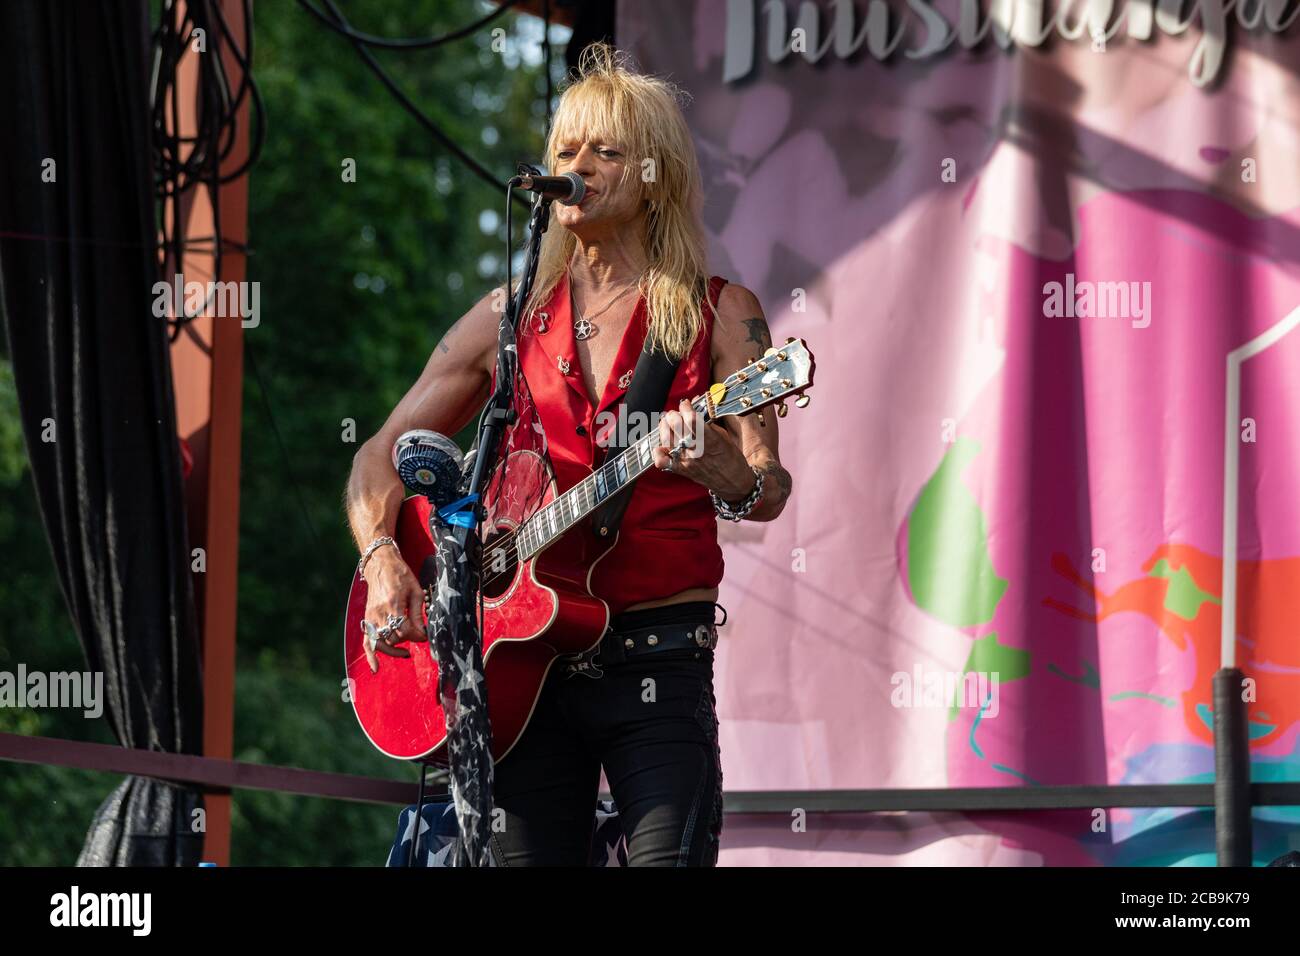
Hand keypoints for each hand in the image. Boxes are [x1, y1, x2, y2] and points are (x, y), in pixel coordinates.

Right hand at [361, 548, 426, 673]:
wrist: (381, 565)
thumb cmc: (401, 575)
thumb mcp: (415, 591)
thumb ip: (417, 614)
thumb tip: (422, 634)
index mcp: (393, 603)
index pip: (404, 630)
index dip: (416, 636)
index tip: (424, 635)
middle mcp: (379, 612)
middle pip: (393, 638)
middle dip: (406, 640)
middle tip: (416, 635)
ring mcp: (371, 616)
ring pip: (381, 642)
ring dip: (393, 650)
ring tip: (404, 653)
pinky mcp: (367, 618)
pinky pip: (367, 641)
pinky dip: (371, 655)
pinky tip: (376, 668)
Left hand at [651, 399, 752, 497]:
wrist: (732, 482)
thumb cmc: (730, 458)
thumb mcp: (723, 436)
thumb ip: (707, 421)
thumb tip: (696, 403)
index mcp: (710, 440)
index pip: (691, 419)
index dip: (685, 407)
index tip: (686, 404)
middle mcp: (696, 450)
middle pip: (675, 425)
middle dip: (673, 414)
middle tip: (676, 414)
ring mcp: (686, 460)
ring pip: (666, 438)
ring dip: (665, 427)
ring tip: (668, 424)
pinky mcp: (680, 469)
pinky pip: (661, 461)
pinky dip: (658, 452)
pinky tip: (662, 445)